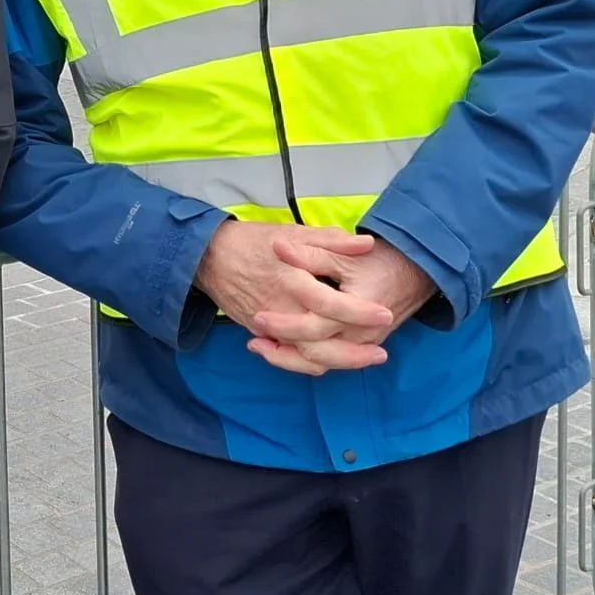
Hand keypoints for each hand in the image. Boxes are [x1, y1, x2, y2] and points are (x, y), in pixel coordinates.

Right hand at [194, 221, 394, 376]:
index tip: (385, 315)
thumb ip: (332, 240)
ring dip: (336, 362)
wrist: (209, 256)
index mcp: (293, 281)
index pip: (333, 305)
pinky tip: (332, 359)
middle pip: (321, 345)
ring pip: (305, 357)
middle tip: (380, 353)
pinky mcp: (260, 333)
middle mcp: (282, 309)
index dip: (360, 313)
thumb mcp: (294, 232)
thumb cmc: (253, 241)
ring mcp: (270, 326)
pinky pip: (288, 355)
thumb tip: (366, 244)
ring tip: (364, 359)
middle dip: (353, 355)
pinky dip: (310, 362)